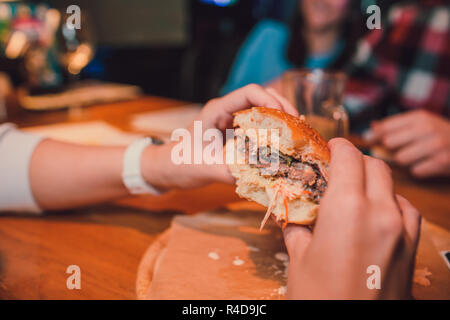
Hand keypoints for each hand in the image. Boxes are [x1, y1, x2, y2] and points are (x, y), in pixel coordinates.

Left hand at [142, 84, 298, 189]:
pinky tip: (283, 148)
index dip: (272, 101)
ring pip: (263, 113)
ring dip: (280, 122)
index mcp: (218, 110)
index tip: (287, 117)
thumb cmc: (178, 163)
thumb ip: (230, 171)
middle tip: (300, 128)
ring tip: (297, 136)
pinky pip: (258, 129)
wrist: (166, 170)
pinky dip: (273, 135)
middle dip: (283, 110)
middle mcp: (227, 112)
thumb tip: (263, 176)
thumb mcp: (203, 168)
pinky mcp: (234, 136)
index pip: (250, 92)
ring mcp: (231, 123)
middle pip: (262, 99)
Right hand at [283, 138, 420, 298]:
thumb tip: (294, 216)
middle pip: (374, 165)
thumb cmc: (319, 296)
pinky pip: (406, 210)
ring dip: (375, 181)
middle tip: (336, 168)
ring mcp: (402, 229)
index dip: (338, 147)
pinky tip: (377, 216)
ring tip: (356, 192)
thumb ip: (298, 229)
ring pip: (393, 186)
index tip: (328, 147)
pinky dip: (391, 204)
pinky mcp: (411, 247)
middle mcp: (380, 212)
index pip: (349, 157)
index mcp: (347, 208)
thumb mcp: (299, 259)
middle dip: (355, 160)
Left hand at [368, 110, 449, 177]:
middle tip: (399, 151)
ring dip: (406, 161)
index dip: (373, 135)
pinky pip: (416, 171)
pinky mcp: (442, 162)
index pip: (386, 127)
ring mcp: (436, 145)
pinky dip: (419, 170)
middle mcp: (427, 128)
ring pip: (401, 158)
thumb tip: (372, 128)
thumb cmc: (442, 135)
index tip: (368, 140)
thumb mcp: (422, 123)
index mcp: (419, 117)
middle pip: (390, 143)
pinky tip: (429, 165)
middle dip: (391, 150)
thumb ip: (396, 125)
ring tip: (418, 157)